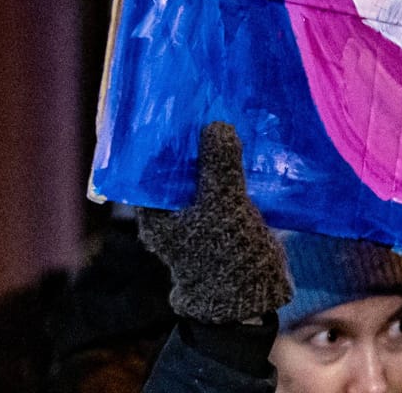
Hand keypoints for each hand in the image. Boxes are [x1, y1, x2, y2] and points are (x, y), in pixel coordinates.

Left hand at [138, 122, 293, 323]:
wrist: (253, 296)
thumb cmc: (225, 254)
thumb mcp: (221, 204)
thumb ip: (218, 165)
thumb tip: (217, 126)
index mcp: (155, 214)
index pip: (148, 168)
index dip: (160, 140)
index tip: (174, 110)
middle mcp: (170, 214)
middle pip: (176, 170)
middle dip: (191, 144)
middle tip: (205, 106)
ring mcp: (195, 217)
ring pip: (200, 177)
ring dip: (213, 155)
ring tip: (226, 118)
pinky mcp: (219, 219)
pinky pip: (220, 187)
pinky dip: (229, 170)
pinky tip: (243, 147)